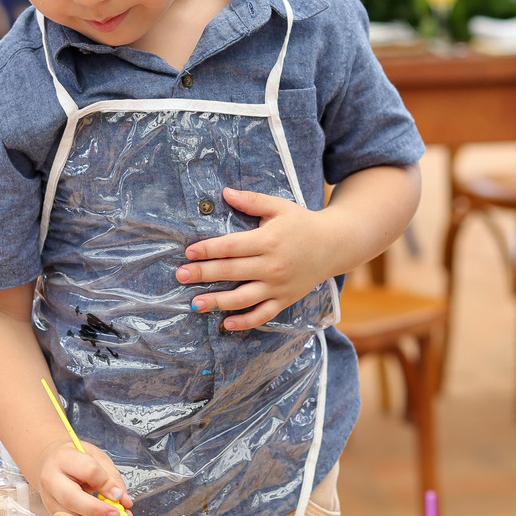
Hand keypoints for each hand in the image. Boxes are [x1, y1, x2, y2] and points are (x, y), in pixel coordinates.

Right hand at [37, 438, 131, 515]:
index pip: (88, 471)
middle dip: (96, 510)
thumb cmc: (77, 459)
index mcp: (63, 459)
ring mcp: (49, 500)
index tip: (120, 494)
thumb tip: (123, 500)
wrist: (51, 465)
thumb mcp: (96, 458)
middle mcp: (51, 481)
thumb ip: (111, 478)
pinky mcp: (53, 515)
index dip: (106, 484)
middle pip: (71, 498)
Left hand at [175, 187, 330, 330]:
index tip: (188, 252)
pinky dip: (245, 322)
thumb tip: (225, 192)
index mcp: (268, 240)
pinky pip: (263, 315)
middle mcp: (272, 265)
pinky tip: (226, 323)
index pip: (231, 246)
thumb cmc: (302, 222)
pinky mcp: (285, 299)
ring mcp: (278, 286)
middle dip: (202, 274)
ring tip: (194, 303)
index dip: (208, 249)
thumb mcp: (279, 206)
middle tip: (180, 276)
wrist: (335, 244)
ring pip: (243, 298)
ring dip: (216, 302)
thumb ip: (251, 201)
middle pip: (230, 272)